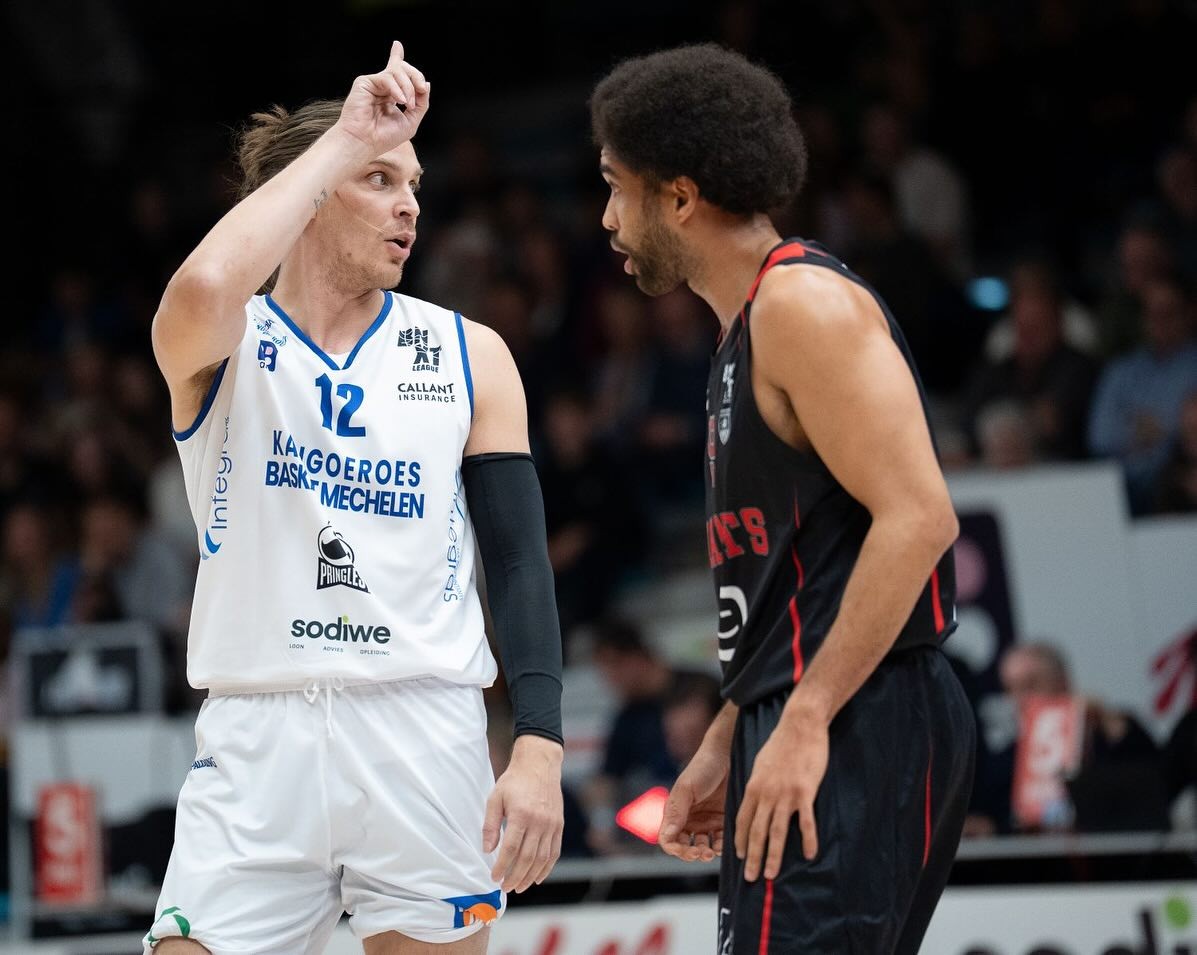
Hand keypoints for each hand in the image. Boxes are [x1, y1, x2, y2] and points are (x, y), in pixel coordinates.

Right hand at [335, 41, 429, 156]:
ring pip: (397, 71)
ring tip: (407, 104)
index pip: (395, 71)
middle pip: (402, 69)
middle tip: (421, 89)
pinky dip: (397, 89)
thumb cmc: (385, 136)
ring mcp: (373, 83)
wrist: (365, 143)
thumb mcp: (411, 121)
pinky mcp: (365, 82)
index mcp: (390, 94)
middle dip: (416, 77)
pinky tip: (400, 101)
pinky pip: (387, 78)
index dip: (396, 56)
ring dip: (409, 87)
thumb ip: (421, 103)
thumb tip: (426, 84)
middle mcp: (382, 87)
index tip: (396, 45)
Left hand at [483, 735, 563, 892]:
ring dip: (530, 876)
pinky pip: (554, 852)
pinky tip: (537, 877)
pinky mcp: (558, 825)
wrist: (539, 764)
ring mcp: (551, 824)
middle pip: (527, 858)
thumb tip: (487, 850)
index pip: (511, 849)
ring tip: (519, 887)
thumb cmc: (514, 781)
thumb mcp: (495, 798)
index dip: (502, 866)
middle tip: (505, 887)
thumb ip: (490, 825)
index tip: (494, 877)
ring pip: (542, 858)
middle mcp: (539, 821)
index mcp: (521, 814)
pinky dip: (546, 868)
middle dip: (515, 877)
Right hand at [658, 747, 728, 861]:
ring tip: (714, 851)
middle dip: (692, 854)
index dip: (676, 850)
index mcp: (675, 813)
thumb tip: (666, 838)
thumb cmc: (703, 767)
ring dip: (706, 853)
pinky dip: (722, 847)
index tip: (688, 851)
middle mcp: (689, 820)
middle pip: (685, 847)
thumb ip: (676, 812)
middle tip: (704, 853)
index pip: (669, 840)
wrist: (728, 754)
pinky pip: (720, 841)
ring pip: (703, 848)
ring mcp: (707, 822)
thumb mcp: (687, 788)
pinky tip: (725, 844)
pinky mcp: (723, 821)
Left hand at [735, 709, 827, 881]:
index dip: (739, 840)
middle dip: (752, 857)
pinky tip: (810, 854)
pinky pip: (806, 821)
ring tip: (771, 874)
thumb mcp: (760, 763)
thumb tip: (753, 798)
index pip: (741, 820)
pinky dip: (808, 839)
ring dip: (773, 855)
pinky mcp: (804, 792)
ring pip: (777, 831)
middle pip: (756, 831)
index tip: (737, 857)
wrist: (800, 724)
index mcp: (754, 786)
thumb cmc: (781, 743)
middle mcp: (766, 793)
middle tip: (750, 878)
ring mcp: (785, 794)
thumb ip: (757, 783)